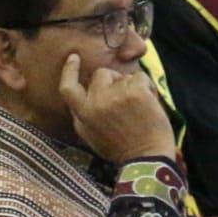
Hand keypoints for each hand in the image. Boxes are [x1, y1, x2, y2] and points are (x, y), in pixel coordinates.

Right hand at [57, 54, 176, 164]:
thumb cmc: (119, 149)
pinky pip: (140, 77)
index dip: (69, 71)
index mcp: (83, 114)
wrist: (147, 158)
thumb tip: (80, 95)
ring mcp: (116, 96)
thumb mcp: (90, 136)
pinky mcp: (136, 93)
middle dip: (113, 80)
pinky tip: (149, 102)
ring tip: (139, 106)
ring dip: (132, 86)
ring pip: (123, 76)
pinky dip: (147, 87)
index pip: (68, 88)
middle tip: (124, 97)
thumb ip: (81, 115)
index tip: (74, 58)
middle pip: (101, 75)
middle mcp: (96, 103)